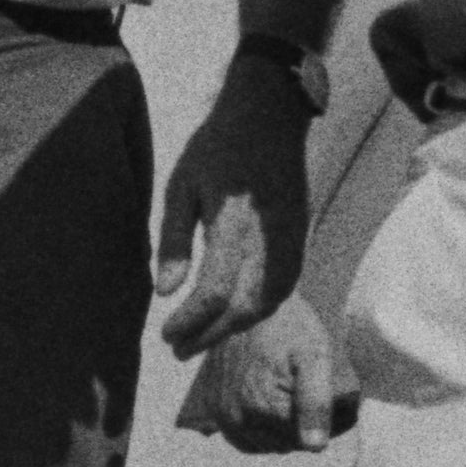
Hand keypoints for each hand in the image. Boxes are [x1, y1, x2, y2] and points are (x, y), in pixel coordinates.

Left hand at [151, 54, 312, 353]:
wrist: (271, 118)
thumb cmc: (218, 148)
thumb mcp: (180, 187)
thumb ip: (173, 242)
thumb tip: (165, 292)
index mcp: (233, 223)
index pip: (215, 291)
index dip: (191, 320)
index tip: (166, 333)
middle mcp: (268, 238)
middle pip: (245, 307)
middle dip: (211, 335)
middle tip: (179, 348)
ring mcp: (291, 240)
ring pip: (269, 302)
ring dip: (236, 327)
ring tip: (204, 338)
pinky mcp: (300, 238)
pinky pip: (284, 287)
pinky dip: (259, 309)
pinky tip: (236, 315)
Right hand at [177, 294, 357, 449]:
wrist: (249, 300)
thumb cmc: (290, 327)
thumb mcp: (314, 358)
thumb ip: (316, 403)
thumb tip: (315, 448)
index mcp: (260, 408)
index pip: (306, 441)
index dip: (327, 422)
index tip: (334, 396)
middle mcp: (234, 417)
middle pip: (284, 443)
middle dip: (304, 425)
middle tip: (313, 390)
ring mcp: (220, 413)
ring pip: (264, 442)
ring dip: (281, 429)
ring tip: (292, 394)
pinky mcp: (212, 406)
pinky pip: (242, 435)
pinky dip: (260, 428)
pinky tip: (272, 405)